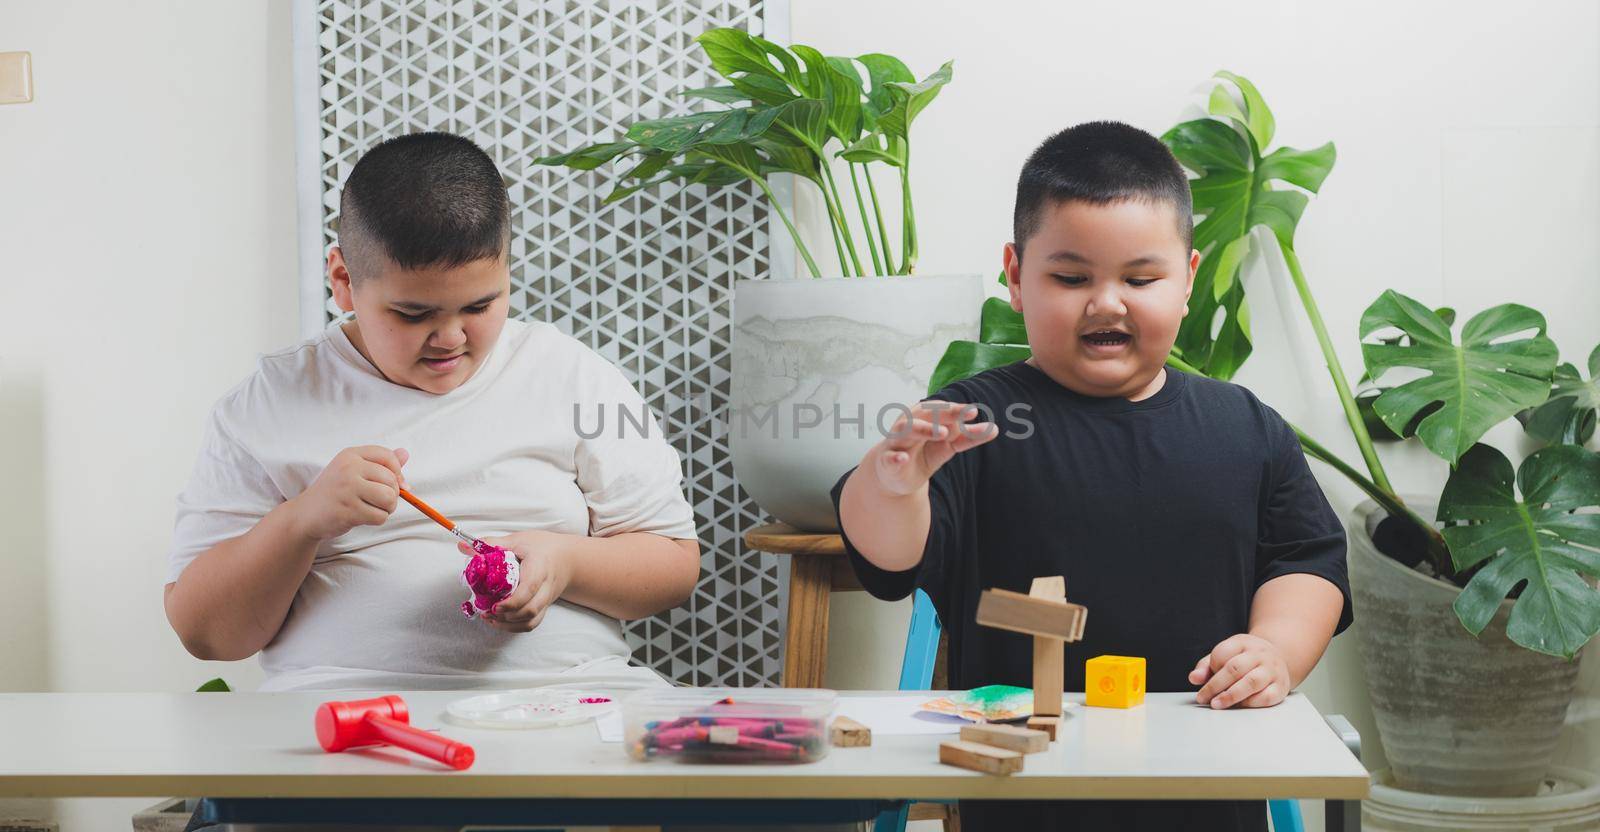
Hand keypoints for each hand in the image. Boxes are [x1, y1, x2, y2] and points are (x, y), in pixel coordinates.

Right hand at [289, 446, 407, 542]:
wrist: (306, 514)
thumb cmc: (335, 491)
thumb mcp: (353, 470)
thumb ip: (381, 463)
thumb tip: (406, 454)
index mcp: (351, 455)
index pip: (387, 456)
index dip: (397, 472)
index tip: (395, 483)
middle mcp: (348, 468)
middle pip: (391, 481)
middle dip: (392, 495)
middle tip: (379, 500)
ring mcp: (347, 489)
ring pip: (389, 499)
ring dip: (387, 508)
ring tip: (373, 508)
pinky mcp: (348, 511)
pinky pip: (380, 516)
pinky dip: (377, 519)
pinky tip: (363, 517)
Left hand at [459, 530, 573, 632]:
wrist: (568, 558)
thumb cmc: (542, 547)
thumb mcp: (518, 540)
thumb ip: (490, 544)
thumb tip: (462, 546)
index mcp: (539, 567)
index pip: (530, 588)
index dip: (512, 601)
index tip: (494, 605)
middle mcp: (546, 587)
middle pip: (530, 609)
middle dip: (506, 616)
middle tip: (486, 612)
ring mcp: (546, 600)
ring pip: (531, 620)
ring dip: (509, 624)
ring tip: (489, 618)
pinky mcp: (543, 607)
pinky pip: (532, 623)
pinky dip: (515, 627)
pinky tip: (499, 622)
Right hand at [870, 401, 998, 496]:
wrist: (895, 477)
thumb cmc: (922, 454)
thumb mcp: (947, 447)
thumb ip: (968, 438)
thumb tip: (994, 429)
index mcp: (923, 417)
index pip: (940, 409)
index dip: (956, 409)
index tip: (974, 411)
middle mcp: (908, 425)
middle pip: (924, 413)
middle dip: (944, 412)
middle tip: (965, 414)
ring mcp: (896, 442)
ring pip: (905, 429)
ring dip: (923, 429)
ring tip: (943, 433)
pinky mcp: (887, 462)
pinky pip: (889, 458)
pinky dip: (895, 458)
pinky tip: (903, 459)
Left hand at [1190, 633, 1290, 708]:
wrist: (1279, 658)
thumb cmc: (1245, 658)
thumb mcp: (1226, 654)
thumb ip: (1206, 666)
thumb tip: (1193, 678)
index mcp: (1243, 642)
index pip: (1223, 652)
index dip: (1211, 666)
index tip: (1204, 678)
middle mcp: (1260, 654)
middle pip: (1235, 668)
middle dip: (1215, 685)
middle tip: (1203, 698)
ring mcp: (1272, 670)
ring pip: (1251, 682)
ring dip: (1231, 696)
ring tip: (1216, 704)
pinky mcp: (1281, 687)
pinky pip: (1266, 697)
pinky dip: (1250, 703)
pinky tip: (1239, 705)